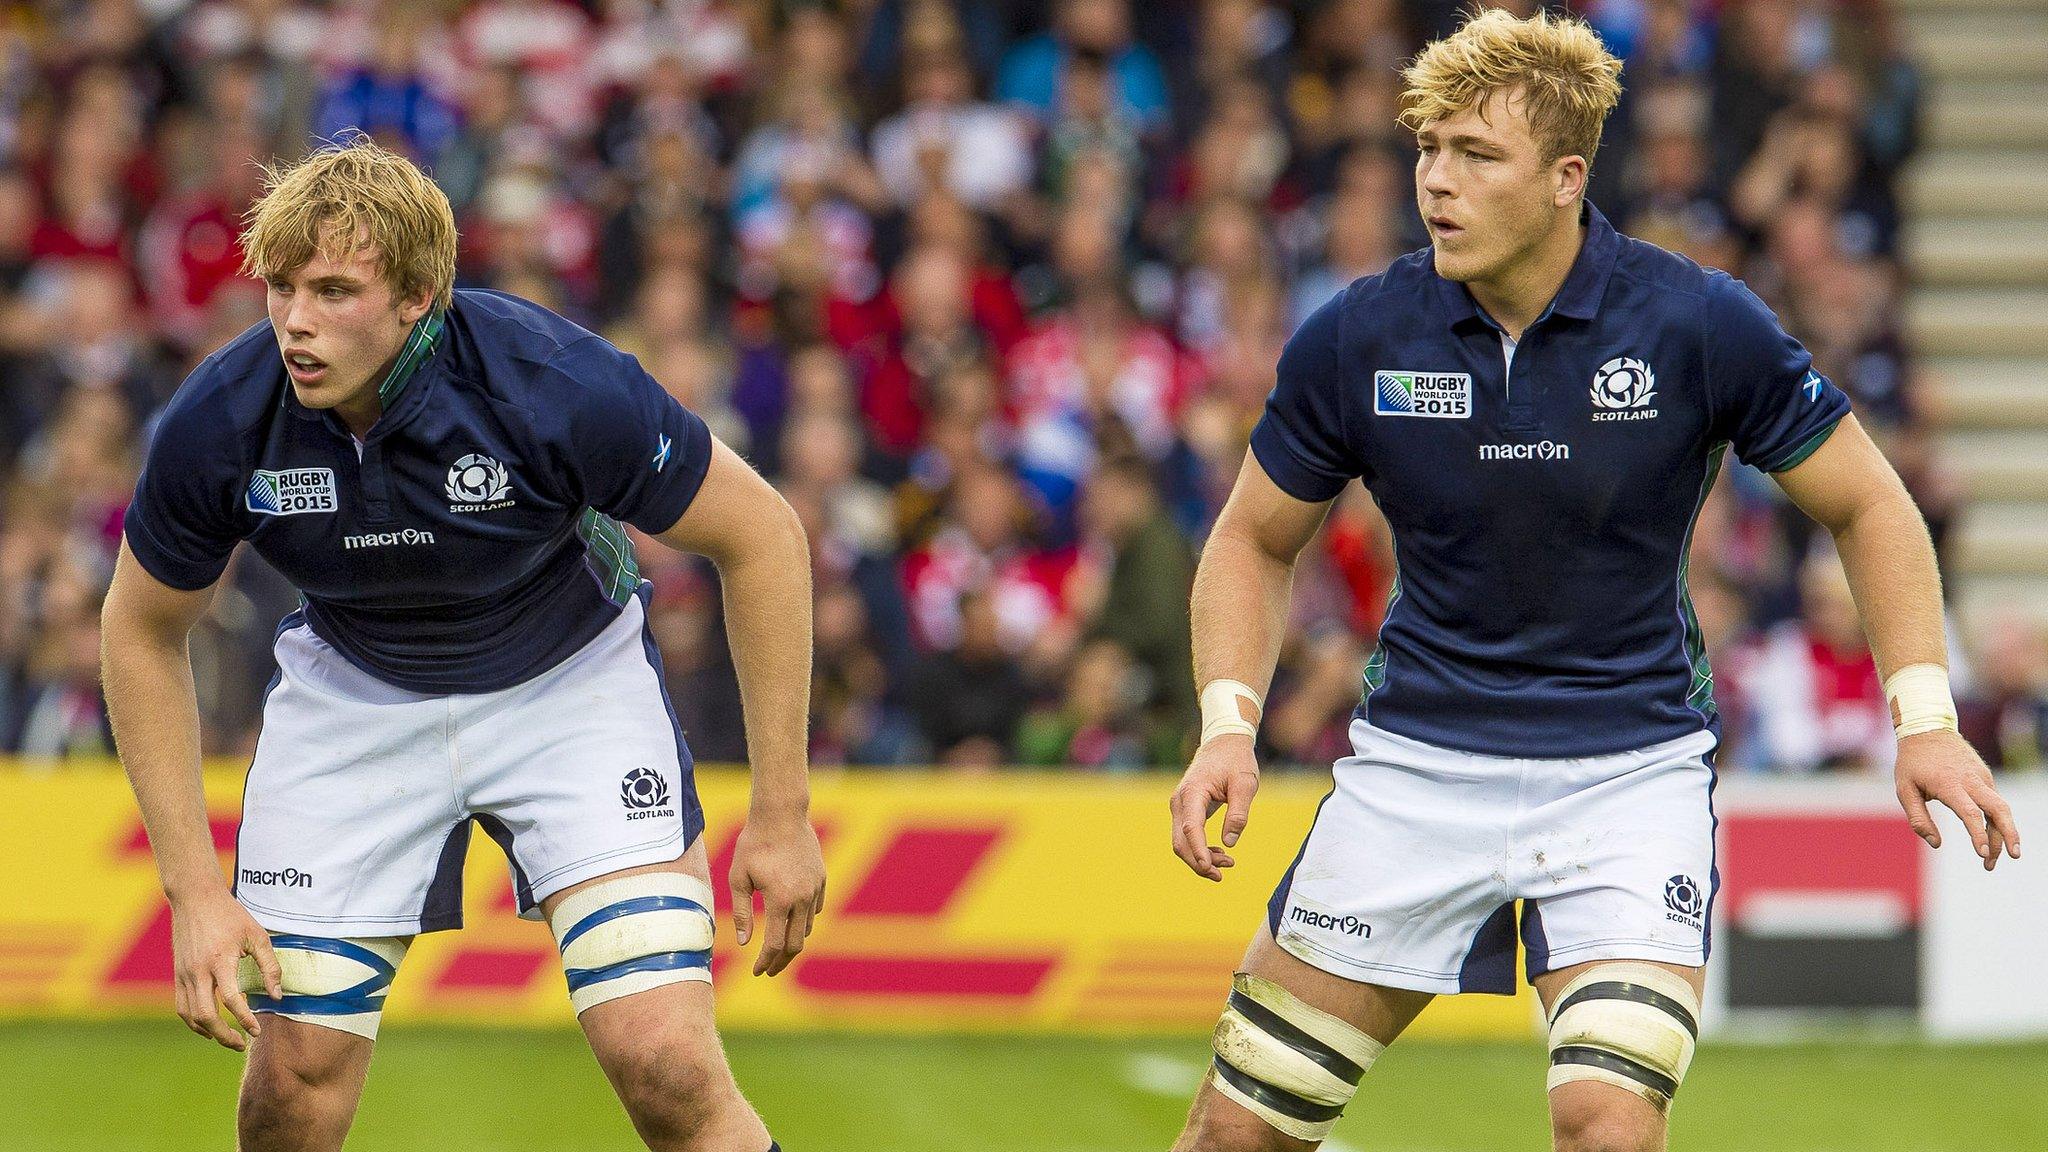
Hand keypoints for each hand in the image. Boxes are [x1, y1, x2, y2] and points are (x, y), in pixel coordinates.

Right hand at [168, 886, 280, 1050]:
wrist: (195, 898)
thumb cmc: (230, 915)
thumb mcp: (257, 936)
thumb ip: (269, 967)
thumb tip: (277, 996)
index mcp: (220, 960)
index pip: (231, 1000)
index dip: (244, 1019)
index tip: (256, 1031)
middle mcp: (198, 971)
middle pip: (206, 1016)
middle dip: (224, 1036)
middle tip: (242, 1043)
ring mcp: (184, 974)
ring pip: (190, 1015)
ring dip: (208, 1032)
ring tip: (227, 1038)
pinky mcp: (177, 974)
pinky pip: (182, 1006)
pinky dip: (193, 1021)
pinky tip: (209, 1026)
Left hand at [727, 813, 825, 976]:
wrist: (781, 814)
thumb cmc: (754, 844)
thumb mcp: (739, 878)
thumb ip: (742, 913)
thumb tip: (744, 942)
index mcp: (781, 900)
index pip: (775, 944)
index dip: (765, 962)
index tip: (757, 972)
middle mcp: (802, 898)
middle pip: (795, 944)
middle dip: (781, 961)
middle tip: (768, 970)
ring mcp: (815, 888)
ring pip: (806, 927)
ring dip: (792, 941)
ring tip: (777, 948)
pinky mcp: (821, 879)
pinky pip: (815, 908)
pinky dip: (803, 921)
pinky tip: (791, 922)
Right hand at [1170, 734, 1259, 881]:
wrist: (1223, 742)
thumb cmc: (1236, 761)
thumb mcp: (1245, 784)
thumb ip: (1239, 813)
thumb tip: (1230, 843)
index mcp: (1193, 793)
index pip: (1191, 829)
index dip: (1199, 852)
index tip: (1210, 869)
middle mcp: (1180, 801)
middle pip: (1180, 842)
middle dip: (1198, 863)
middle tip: (1221, 876)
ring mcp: (1180, 806)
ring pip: (1182, 841)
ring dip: (1200, 857)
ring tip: (1228, 863)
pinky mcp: (1185, 809)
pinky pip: (1187, 835)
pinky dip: (1200, 848)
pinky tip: (1220, 852)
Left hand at [1895, 729, 2021, 870]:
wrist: (1927, 729)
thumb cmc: (1912, 763)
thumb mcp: (1904, 789)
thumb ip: (1918, 818)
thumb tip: (1936, 844)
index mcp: (1949, 784)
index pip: (1970, 813)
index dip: (1979, 835)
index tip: (1983, 854)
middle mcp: (1971, 780)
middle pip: (1999, 810)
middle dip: (2008, 835)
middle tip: (2012, 857)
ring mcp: (1981, 777)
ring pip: (2000, 808)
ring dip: (2003, 833)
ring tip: (1993, 858)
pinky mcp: (1986, 776)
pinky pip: (1994, 801)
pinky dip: (1996, 821)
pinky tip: (1990, 836)